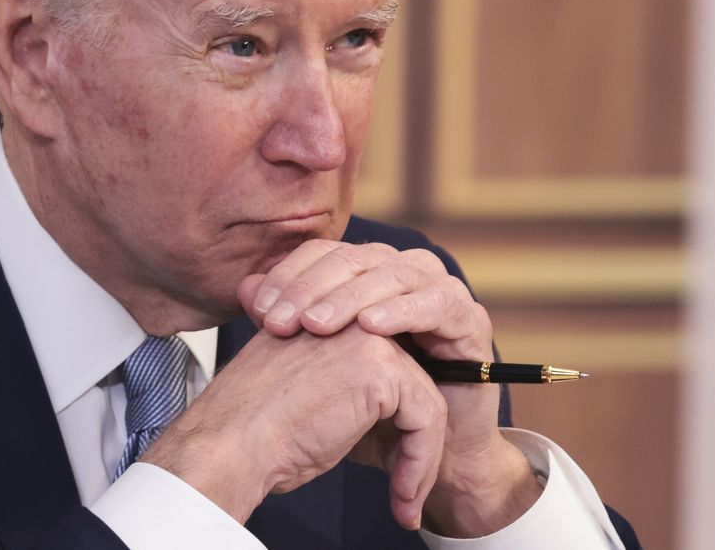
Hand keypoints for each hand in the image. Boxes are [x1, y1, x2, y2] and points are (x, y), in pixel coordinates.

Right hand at [140, 325, 447, 529]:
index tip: (390, 458)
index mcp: (328, 314)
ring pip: (424, 399)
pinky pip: (426, 418)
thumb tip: (367, 405)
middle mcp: (350, 315)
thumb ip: (333, 377)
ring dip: (421, 458)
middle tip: (406, 487)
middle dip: (414, 439)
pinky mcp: (380, 369)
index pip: (386, 364)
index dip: (394, 416)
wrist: (229, 445)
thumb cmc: (251, 428)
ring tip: (405, 499)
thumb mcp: (301, 385)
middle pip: (411, 378)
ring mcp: (367, 338)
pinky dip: (421, 464)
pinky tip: (402, 497)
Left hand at [236, 239, 541, 536]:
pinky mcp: (470, 320)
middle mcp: (404, 273)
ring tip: (318, 324)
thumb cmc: (371, 412)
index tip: (258, 309)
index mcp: (368, 275)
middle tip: (281, 320)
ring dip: (352, 297)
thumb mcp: (322, 368)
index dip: (290, 274)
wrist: (429, 459)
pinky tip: (373, 327)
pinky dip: (404, 311)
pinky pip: (438, 303)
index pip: (324, 255)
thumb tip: (244, 288)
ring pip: (393, 275)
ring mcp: (440, 291)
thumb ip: (290, 324)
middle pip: (355, 259)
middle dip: (312, 288)